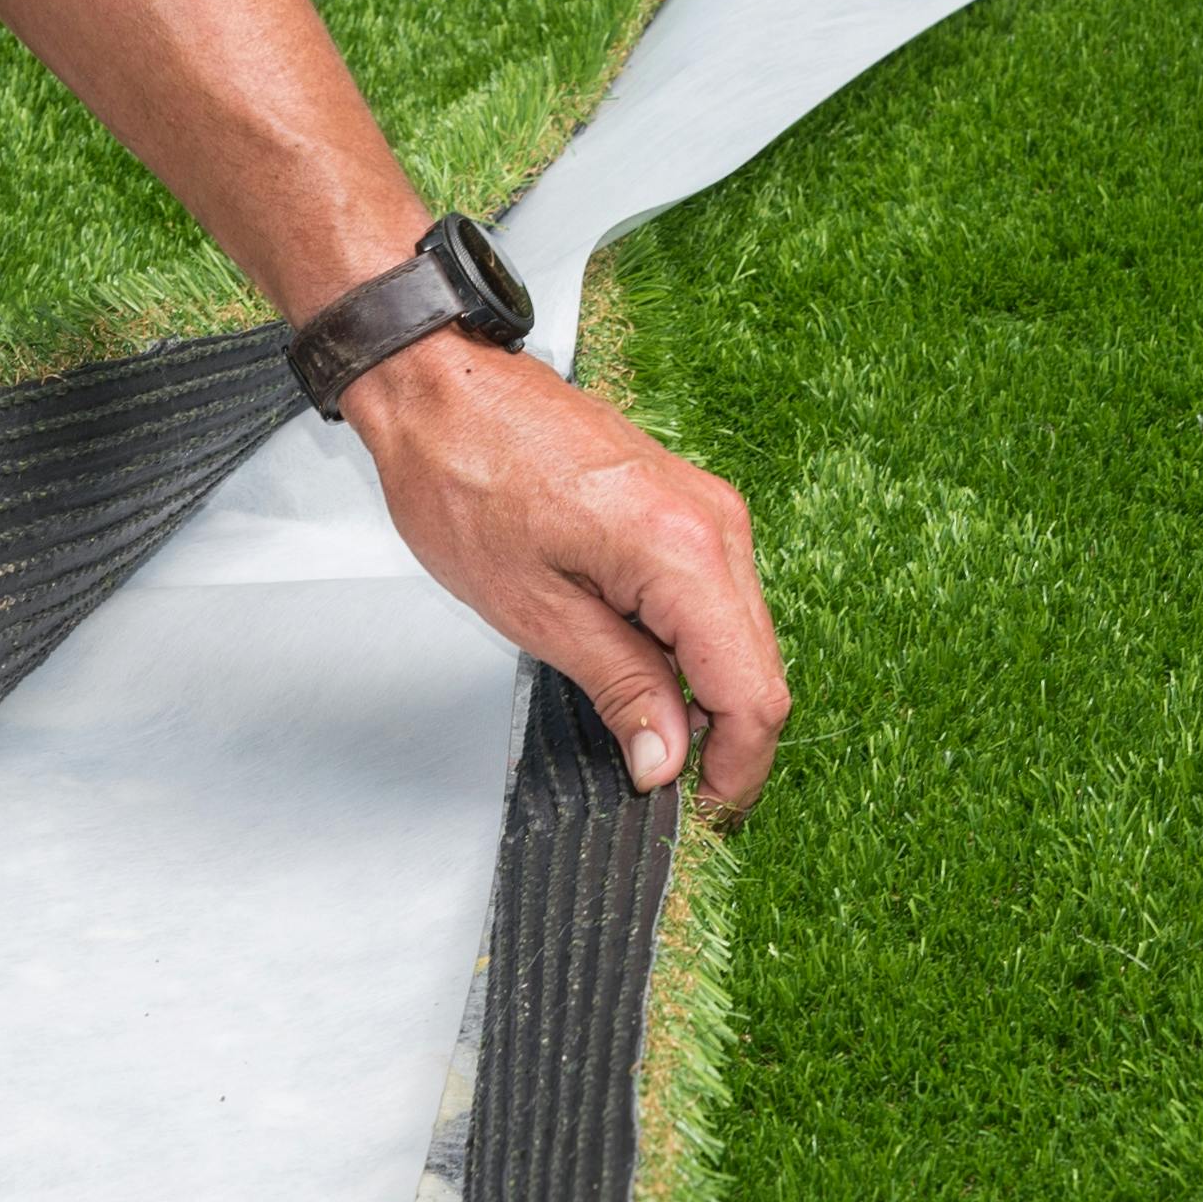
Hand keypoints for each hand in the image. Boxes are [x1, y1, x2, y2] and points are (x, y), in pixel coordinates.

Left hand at [342, 332, 792, 811]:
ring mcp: (709, 511)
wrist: (444, 390)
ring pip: (741, 636)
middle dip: (726, 740)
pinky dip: (692, 648)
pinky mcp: (689, 507)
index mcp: (684, 552)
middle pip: (759, 667)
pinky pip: (716, 599)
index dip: (736, 768)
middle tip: (669, 786)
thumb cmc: (466, 479)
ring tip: (646, 731)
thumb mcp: (536, 613)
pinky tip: (644, 671)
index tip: (703, 811)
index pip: (751, 691)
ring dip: (708, 694)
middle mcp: (716, 525)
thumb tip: (666, 758)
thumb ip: (620, 687)